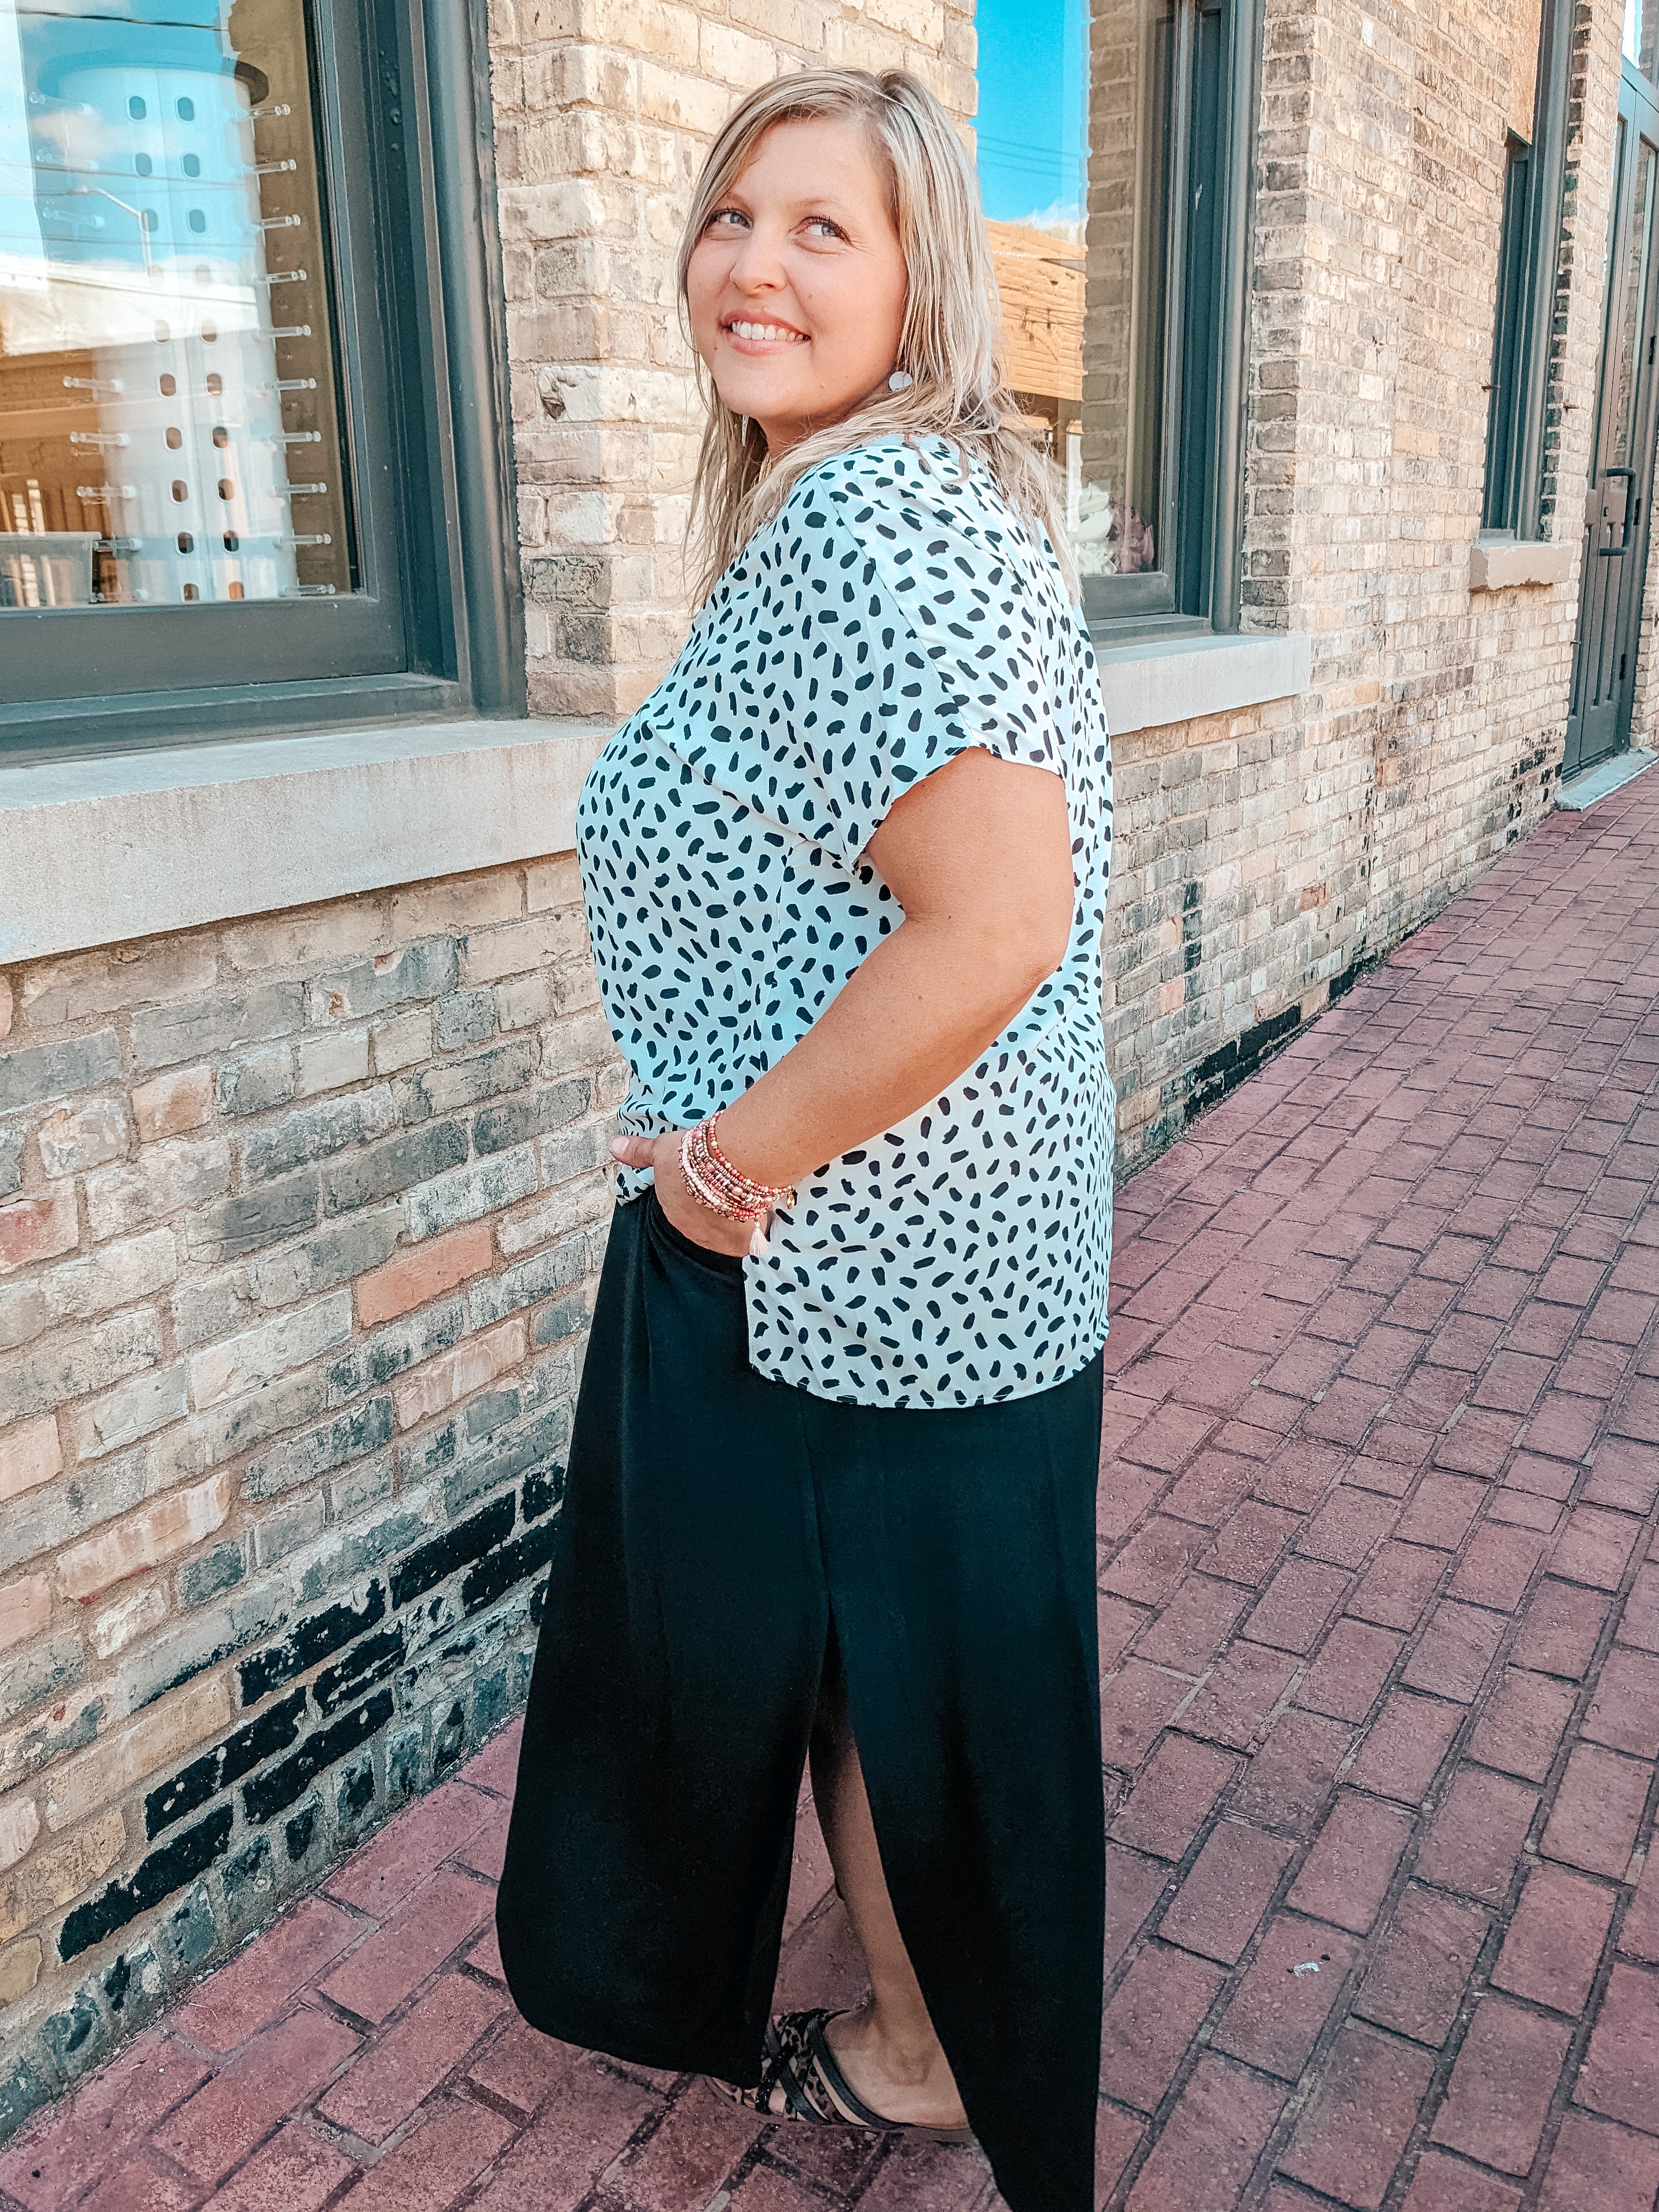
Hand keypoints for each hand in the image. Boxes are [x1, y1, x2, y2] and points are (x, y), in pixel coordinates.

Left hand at [610, 1130, 758, 1256]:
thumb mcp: (662, 1149)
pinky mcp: (740, 1244)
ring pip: (726, 1230)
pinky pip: (749, 1241)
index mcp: (671, 1209)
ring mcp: (715, 1240)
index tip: (709, 1175)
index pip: (682, 1204)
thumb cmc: (694, 1155)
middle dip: (715, 1205)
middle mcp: (690, 1230)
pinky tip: (762, 1213)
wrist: (730, 1164)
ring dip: (735, 1218)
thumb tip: (614, 1147)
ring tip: (747, 1195)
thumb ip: (639, 1152)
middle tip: (729, 1183)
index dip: (697, 1189)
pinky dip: (756, 1230)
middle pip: (705, 1219)